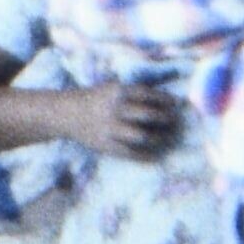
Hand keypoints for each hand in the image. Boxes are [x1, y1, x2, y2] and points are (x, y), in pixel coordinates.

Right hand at [71, 71, 188, 160]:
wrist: (67, 114)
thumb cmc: (97, 99)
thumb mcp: (112, 88)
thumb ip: (133, 93)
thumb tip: (165, 101)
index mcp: (117, 92)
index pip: (147, 95)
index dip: (164, 100)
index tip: (176, 104)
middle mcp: (115, 110)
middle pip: (147, 115)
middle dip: (165, 118)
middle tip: (174, 120)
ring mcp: (111, 130)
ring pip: (142, 136)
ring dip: (159, 138)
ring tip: (168, 137)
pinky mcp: (107, 146)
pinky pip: (131, 154)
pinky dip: (146, 155)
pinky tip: (157, 154)